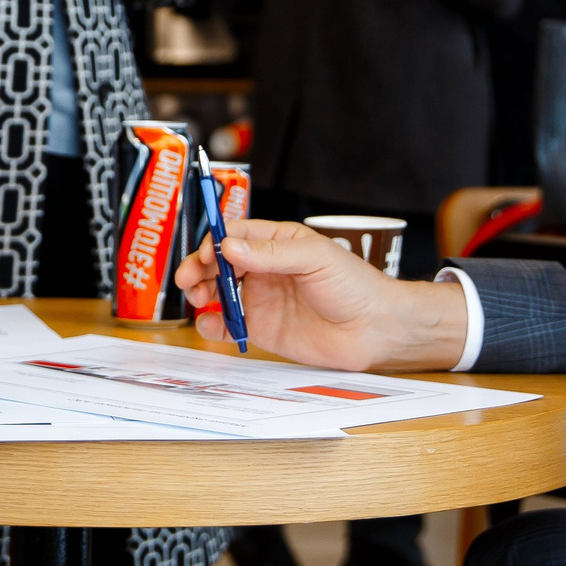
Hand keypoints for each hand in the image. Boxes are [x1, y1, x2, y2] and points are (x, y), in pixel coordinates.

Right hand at [176, 219, 469, 371]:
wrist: (376, 330)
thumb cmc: (355, 285)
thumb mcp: (315, 259)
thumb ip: (271, 255)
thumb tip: (230, 247)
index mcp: (278, 243)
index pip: (236, 235)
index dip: (216, 243)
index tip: (207, 255)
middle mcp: (266, 269)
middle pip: (219, 264)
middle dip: (199, 269)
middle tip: (190, 280)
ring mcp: (262, 299)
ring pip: (218, 292)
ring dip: (202, 294)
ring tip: (199, 300)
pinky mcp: (262, 329)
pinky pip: (228, 325)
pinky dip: (212, 325)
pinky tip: (210, 324)